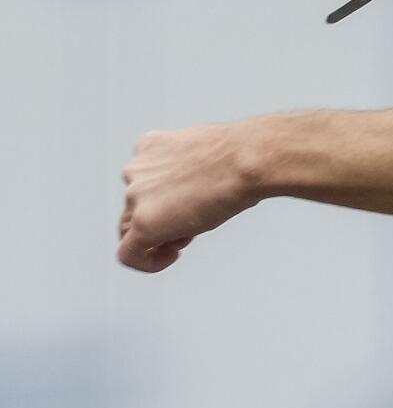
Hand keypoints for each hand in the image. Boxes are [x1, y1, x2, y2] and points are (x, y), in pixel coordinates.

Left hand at [118, 122, 260, 272]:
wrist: (248, 160)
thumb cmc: (239, 155)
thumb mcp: (204, 154)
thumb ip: (185, 170)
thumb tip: (195, 189)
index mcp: (150, 145)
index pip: (143, 181)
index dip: (163, 199)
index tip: (185, 205)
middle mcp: (136, 170)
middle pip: (135, 207)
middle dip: (161, 219)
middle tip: (190, 224)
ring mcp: (136, 196)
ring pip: (131, 229)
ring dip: (158, 237)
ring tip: (190, 233)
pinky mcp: (142, 223)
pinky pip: (129, 254)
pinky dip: (147, 262)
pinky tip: (172, 257)